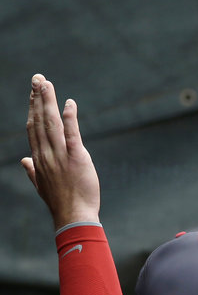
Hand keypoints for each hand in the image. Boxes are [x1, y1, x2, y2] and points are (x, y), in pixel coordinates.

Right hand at [22, 75, 99, 229]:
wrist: (74, 216)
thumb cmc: (60, 201)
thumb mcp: (41, 185)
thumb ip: (32, 171)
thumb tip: (24, 161)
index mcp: (39, 158)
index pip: (33, 128)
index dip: (33, 108)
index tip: (33, 93)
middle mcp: (46, 154)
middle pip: (39, 121)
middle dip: (37, 98)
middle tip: (38, 78)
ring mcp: (60, 156)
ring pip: (52, 124)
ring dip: (48, 102)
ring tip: (47, 83)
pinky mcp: (76, 158)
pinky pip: (72, 135)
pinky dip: (70, 118)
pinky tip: (69, 104)